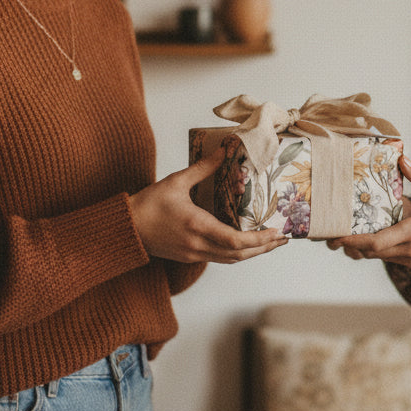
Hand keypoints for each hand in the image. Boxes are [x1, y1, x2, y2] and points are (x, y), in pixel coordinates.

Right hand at [129, 153, 288, 263]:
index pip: (235, 241)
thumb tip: (225, 150)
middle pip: (239, 255)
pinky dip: (237, 253)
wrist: (127, 229)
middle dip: (264, 248)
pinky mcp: (190, 256)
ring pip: (231, 260)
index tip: (275, 231)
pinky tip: (246, 243)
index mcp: (196, 226)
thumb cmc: (148, 204)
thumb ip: (203, 167)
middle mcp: (198, 245)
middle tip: (283, 237)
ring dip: (253, 252)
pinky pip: (220, 259)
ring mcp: (194, 254)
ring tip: (271, 242)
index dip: (259, 239)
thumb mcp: (176, 181)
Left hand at [326, 156, 410, 270]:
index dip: (352, 241)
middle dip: (352, 245)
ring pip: (382, 258)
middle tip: (334, 237)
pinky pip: (394, 261)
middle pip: (372, 252)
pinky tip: (377, 240)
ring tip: (350, 238)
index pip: (374, 242)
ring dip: (367, 249)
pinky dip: (383, 252)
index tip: (335, 237)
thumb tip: (402, 157)